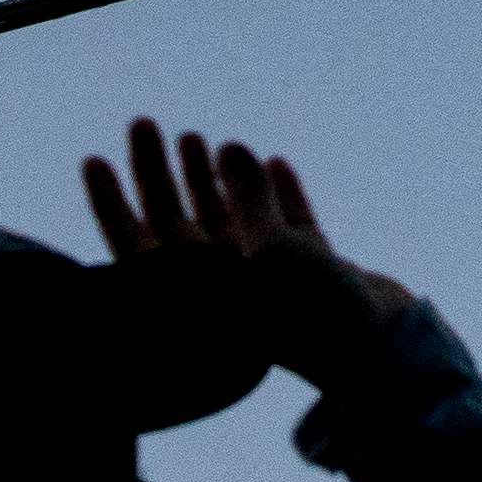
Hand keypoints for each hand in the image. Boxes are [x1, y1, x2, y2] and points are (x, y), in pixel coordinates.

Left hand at [77, 116, 409, 377]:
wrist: (389, 357)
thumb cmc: (319, 312)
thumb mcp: (272, 250)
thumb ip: (244, 197)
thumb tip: (224, 146)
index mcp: (198, 298)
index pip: (136, 246)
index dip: (110, 203)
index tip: (92, 159)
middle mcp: (226, 294)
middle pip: (176, 226)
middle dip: (158, 173)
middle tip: (141, 123)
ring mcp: (271, 288)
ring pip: (231, 225)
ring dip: (214, 181)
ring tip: (203, 140)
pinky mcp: (316, 280)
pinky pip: (291, 228)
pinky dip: (281, 196)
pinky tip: (273, 164)